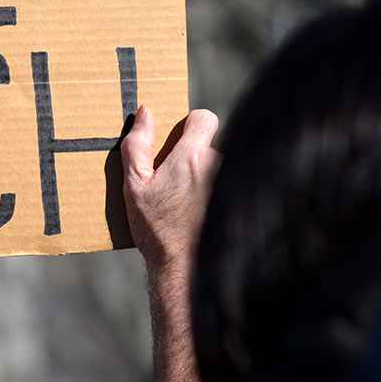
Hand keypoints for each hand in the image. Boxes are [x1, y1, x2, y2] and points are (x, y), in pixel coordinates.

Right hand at [122, 106, 219, 277]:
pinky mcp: (246, 201)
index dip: (192, 125)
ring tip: (190, 205)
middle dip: (195, 159)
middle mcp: (219, 166)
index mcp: (191, 157)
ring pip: (220, 168)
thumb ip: (138, 145)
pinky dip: (220, 195)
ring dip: (207, 179)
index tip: (181, 142)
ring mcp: (235, 184)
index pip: (204, 118)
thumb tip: (145, 113)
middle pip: (210, 147)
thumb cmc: (156, 228)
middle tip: (177, 185)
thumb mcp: (134, 185)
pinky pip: (233, 186)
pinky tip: (205, 214)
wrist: (185, 268)